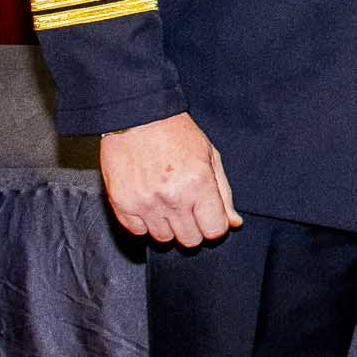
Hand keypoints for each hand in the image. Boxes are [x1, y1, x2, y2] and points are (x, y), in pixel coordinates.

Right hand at [100, 112, 238, 246]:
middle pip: (190, 240)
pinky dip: (144, 222)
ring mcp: (145, 203)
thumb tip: (234, 223)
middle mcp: (173, 198)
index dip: (214, 225)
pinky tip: (147, 201)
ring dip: (167, 225)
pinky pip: (138, 231)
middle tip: (186, 206)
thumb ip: (224, 193)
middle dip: (193, 227)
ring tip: (165, 201)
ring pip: (164, 239)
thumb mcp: (210, 156)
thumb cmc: (176, 133)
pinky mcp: (122, 204)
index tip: (208, 214)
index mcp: (199, 184)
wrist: (136, 116)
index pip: (214, 231)